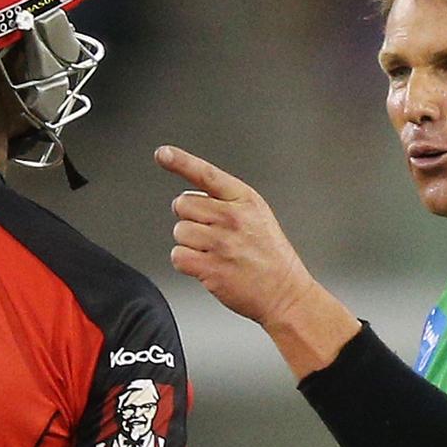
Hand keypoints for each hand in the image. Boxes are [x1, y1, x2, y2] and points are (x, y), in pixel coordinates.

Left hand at [154, 145, 313, 325]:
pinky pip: (178, 256)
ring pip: (179, 231)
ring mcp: (221, 243)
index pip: (207, 175)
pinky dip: (186, 263)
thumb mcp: (258, 216)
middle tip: (212, 234)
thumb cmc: (271, 256)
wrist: (285, 293)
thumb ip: (226, 202)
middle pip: (183, 204)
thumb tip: (190, 197)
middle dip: (190, 218)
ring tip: (215, 253)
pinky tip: (206, 266)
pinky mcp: (211, 268)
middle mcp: (232, 218)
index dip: (181, 162)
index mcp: (245, 200)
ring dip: (189, 243)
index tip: (162, 153)